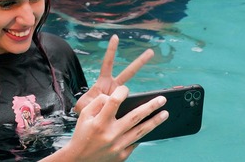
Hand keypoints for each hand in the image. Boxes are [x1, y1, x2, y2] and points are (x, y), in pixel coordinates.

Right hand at [52, 86, 167, 161]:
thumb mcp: (84, 115)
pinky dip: (142, 134)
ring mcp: (118, 146)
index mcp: (99, 123)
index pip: (113, 102)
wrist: (80, 159)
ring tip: (165, 113)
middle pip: (135, 117)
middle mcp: (110, 134)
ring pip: (141, 131)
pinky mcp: (122, 155)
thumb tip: (115, 97)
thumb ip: (98, 103)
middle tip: (162, 99)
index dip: (121, 92)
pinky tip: (149, 127)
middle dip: (150, 106)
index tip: (126, 89)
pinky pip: (136, 142)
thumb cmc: (82, 134)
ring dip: (154, 121)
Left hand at [75, 35, 153, 112]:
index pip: (108, 63)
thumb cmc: (85, 112)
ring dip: (145, 92)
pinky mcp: (123, 106)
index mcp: (103, 82)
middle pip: (129, 72)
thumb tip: (104, 102)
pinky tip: (148, 113)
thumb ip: (90, 103)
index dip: (111, 50)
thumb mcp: (84, 105)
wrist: (88, 124)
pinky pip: (131, 106)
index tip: (115, 37)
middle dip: (139, 62)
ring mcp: (120, 97)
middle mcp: (114, 87)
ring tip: (158, 87)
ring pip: (133, 90)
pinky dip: (137, 110)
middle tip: (151, 51)